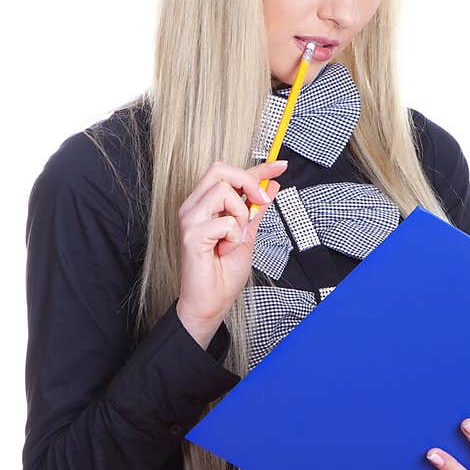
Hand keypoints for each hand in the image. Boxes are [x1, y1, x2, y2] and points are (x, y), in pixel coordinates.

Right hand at [176, 158, 287, 334]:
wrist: (211, 303)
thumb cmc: (222, 274)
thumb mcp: (247, 235)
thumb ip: (256, 210)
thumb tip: (271, 187)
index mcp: (204, 204)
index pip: (229, 173)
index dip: (258, 168)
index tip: (280, 165)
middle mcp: (193, 207)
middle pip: (220, 169)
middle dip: (248, 181)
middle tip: (261, 202)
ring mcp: (190, 219)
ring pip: (223, 190)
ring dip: (240, 214)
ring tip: (235, 237)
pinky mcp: (192, 235)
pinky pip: (225, 222)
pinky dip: (234, 236)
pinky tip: (226, 249)